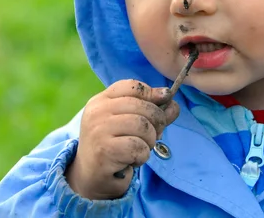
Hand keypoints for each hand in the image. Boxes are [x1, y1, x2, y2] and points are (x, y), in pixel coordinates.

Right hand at [65, 80, 179, 199]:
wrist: (91, 177)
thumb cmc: (115, 147)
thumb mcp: (131, 124)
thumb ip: (152, 111)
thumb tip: (172, 101)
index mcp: (101, 101)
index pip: (132, 86)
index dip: (152, 94)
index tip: (162, 104)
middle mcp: (97, 112)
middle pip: (143, 106)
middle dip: (157, 122)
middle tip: (152, 137)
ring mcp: (99, 130)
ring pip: (143, 126)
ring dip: (150, 141)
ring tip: (140, 149)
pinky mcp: (104, 150)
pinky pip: (138, 147)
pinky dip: (142, 156)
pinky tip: (132, 160)